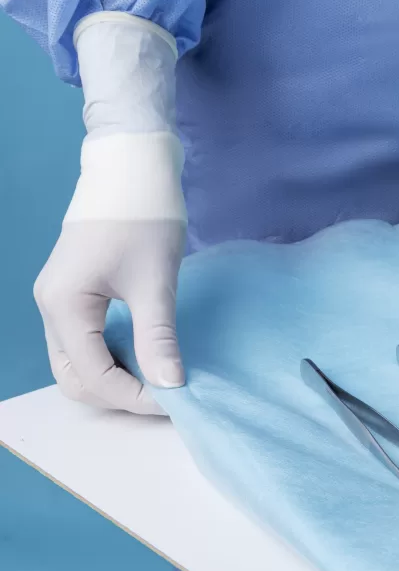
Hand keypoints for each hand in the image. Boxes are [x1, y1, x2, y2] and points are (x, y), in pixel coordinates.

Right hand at [34, 220, 184, 413]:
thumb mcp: (156, 283)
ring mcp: (58, 301)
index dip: (134, 396)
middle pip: (75, 377)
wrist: (131, 168)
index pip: (93, 375)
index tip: (176, 402)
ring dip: (115, 379)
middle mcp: (51, 308)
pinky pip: (84, 343)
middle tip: (167, 396)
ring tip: (159, 379)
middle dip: (119, 394)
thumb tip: (171, 385)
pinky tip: (147, 356)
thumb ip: (158, 337)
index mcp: (63, 306)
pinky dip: (112, 358)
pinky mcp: (73, 294)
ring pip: (77, 363)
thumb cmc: (144, 218)